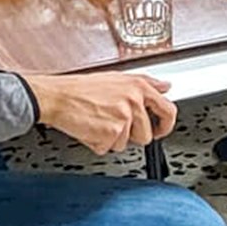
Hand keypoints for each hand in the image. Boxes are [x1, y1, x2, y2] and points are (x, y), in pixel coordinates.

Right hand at [26, 72, 176, 153]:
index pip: (168, 109)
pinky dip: (98, 143)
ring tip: (99, 123)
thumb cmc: (82, 88)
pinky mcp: (111, 133)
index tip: (160, 130)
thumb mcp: (118, 78)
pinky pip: (109, 148)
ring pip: (127, 143)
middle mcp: (134, 101)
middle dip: (132, 136)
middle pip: (147, 134)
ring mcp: (124, 118)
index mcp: (139, 86)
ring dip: (113, 139)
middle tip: (115, 128)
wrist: (58, 96)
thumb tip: (165, 87)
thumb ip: (146, 83)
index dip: (166, 125)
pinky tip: (90, 128)